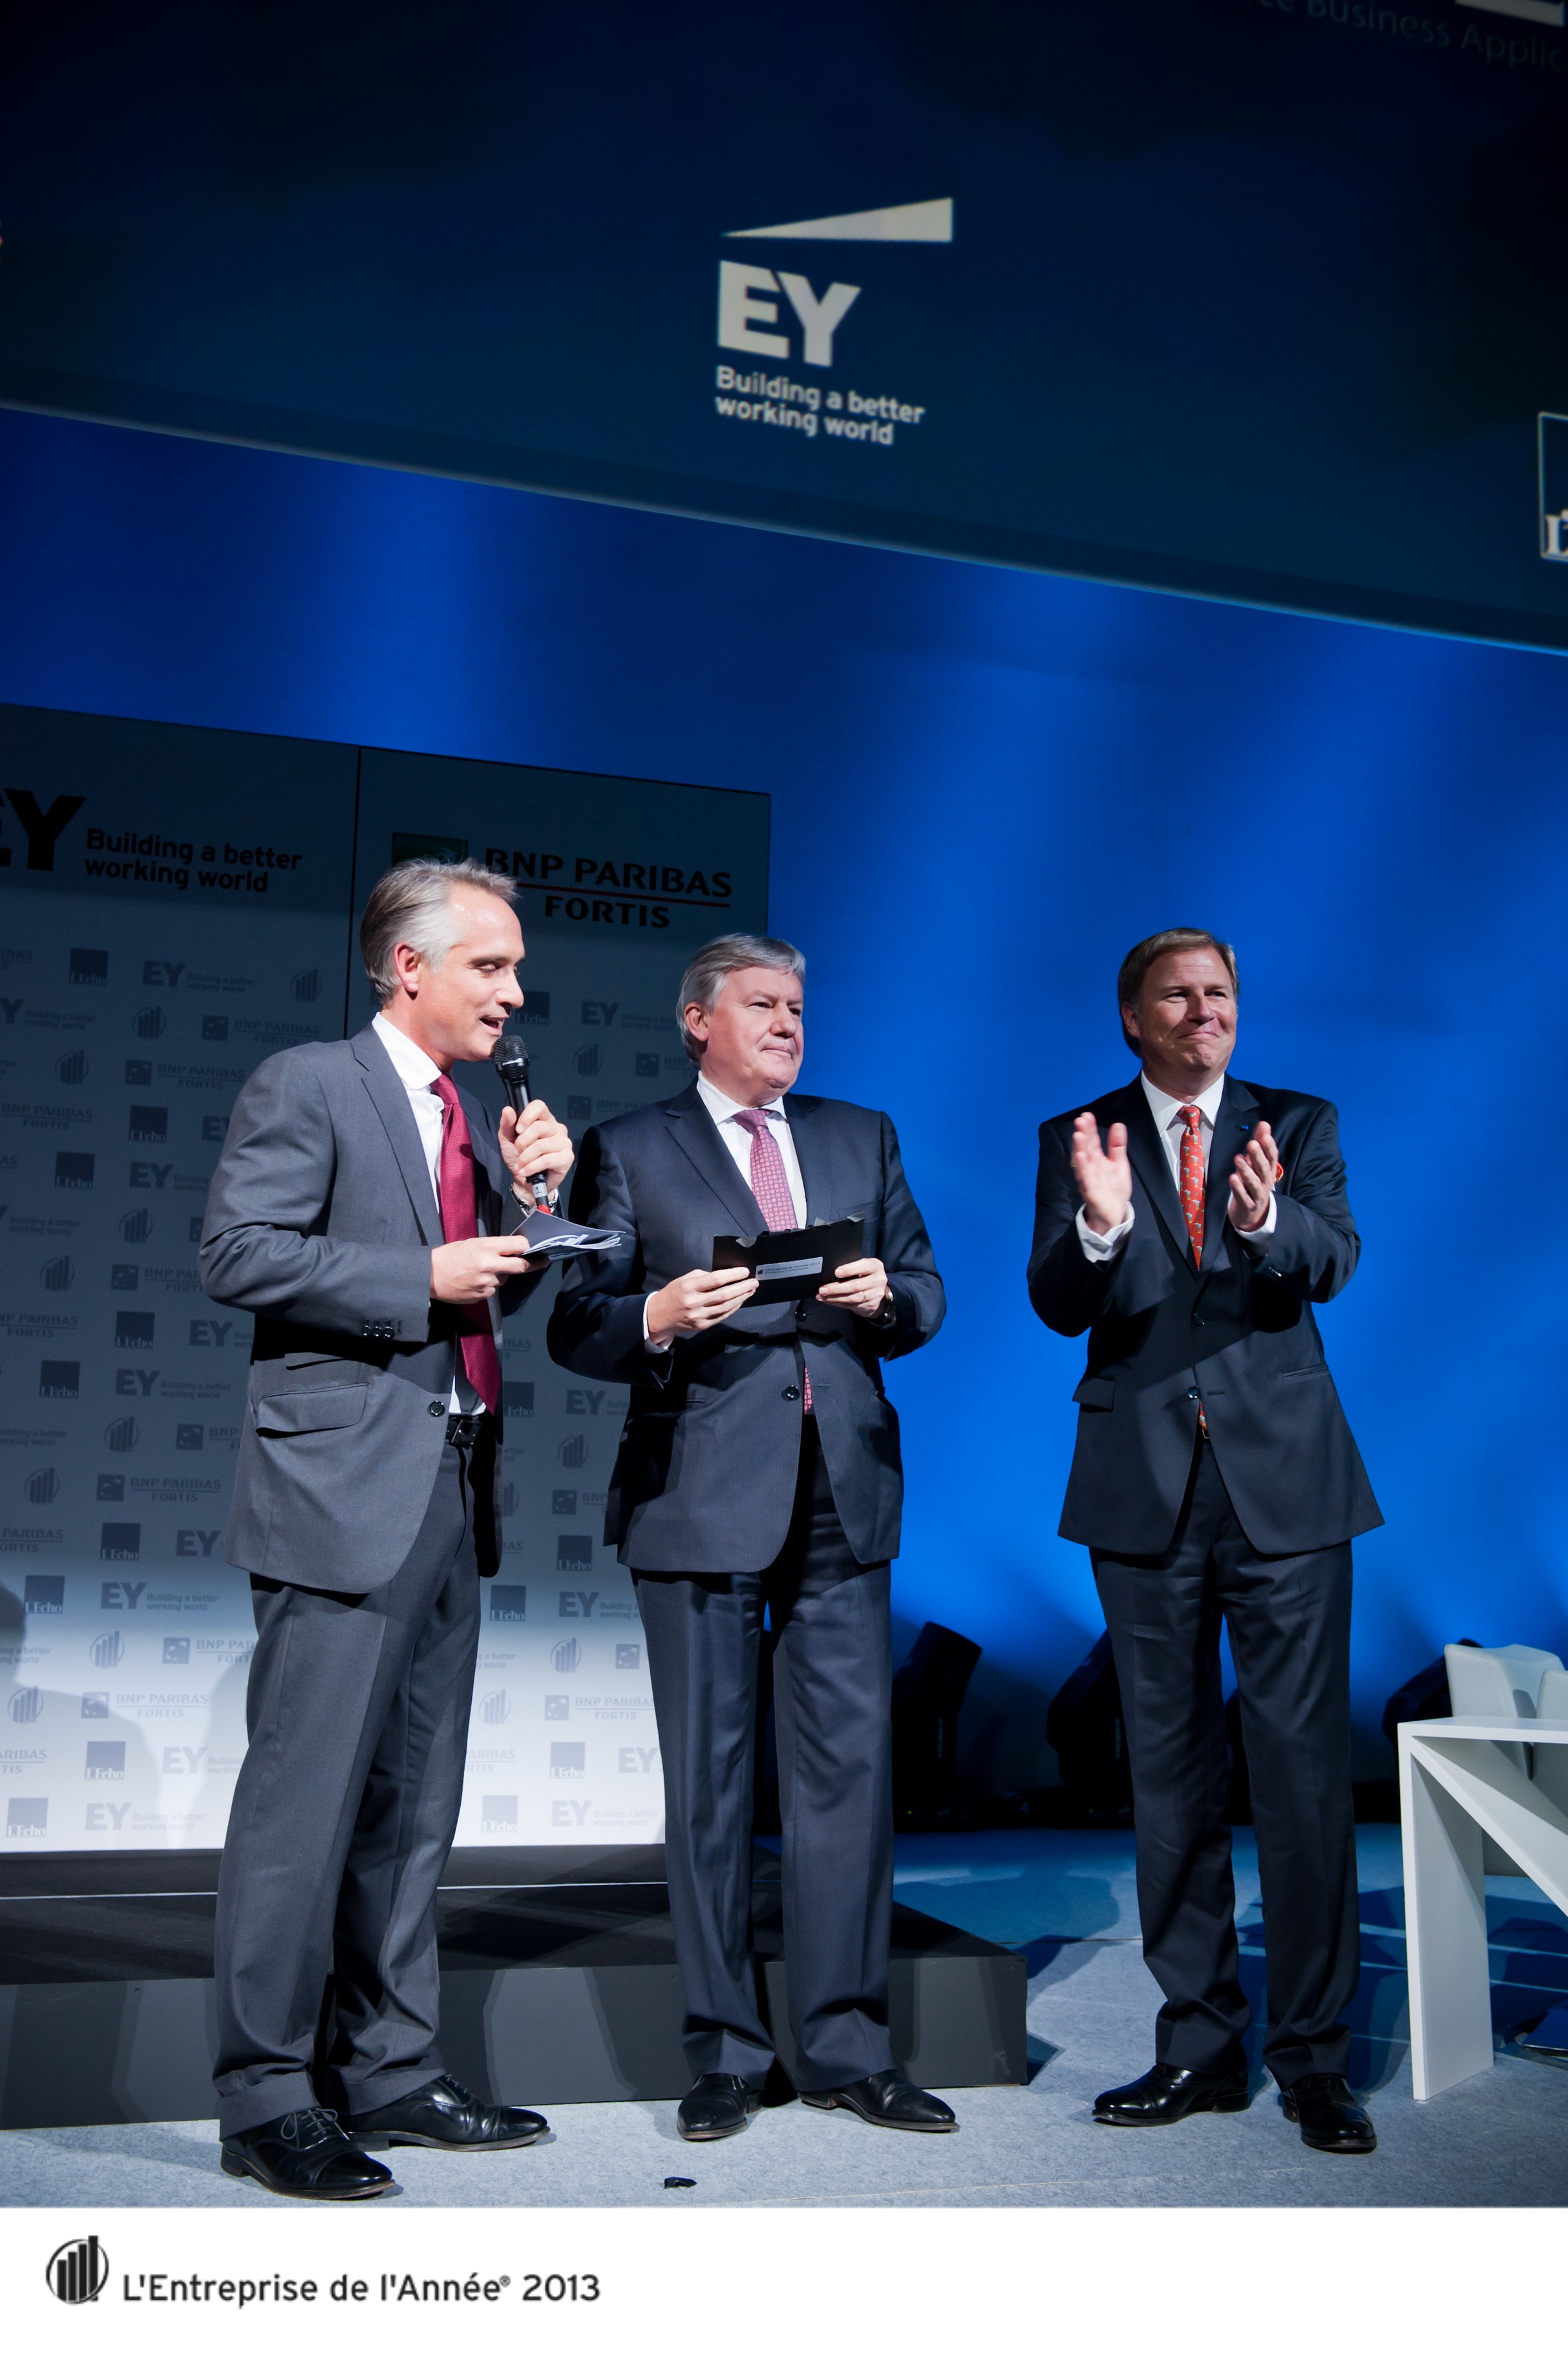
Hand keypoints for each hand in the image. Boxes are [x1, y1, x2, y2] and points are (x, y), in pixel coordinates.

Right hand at [430, 1234, 542, 1301]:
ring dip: (499, 1275)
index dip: (527, 1246)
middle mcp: (490, 1265)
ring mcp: (487, 1283)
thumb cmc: (449, 1256)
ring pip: (504, 1279)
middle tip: (540, 1262)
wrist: (429, 1276)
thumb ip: (493, 1246)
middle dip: (531, 1264)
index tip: (531, 1248)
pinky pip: (492, 1290)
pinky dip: (488, 1286)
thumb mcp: (471, 1243)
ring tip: (480, 1271)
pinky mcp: (483, 1296)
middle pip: (522, 1266)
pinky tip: (474, 1281)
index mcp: (486, 1247)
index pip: (519, 1245)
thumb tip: (512, 1251)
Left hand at [499, 1099, 573, 1198]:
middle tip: (517, 1152)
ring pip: (541, 1145)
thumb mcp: (508, 1140)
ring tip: (520, 1165)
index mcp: (544, 1119)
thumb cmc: (519, 1158)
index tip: (518, 1130)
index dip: (527, 1116)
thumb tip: (507, 1110)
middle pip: (538, 1127)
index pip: (539, 1106)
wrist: (526, 1181)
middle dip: (522, 1143)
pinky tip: (526, 1171)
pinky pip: (547, 1160)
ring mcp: (564, 1142)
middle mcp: (557, 1128)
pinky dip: (532, 1167)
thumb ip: (507, 1124)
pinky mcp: (567, 1158)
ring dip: (525, 1157)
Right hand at [645, 1266, 758, 1345]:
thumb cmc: (674, 1293)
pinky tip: (741, 1301)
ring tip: (751, 1290)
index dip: (733, 1275)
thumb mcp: (685, 1279)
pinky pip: (722, 1316)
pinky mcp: (702, 1326)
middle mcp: (694, 1302)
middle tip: (754, 1282)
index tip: (745, 1271)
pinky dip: (734, 1308)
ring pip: (726, 1307)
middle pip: (724, 1294)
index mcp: (688, 1287)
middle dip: (742, 1287)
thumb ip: (703, 1277)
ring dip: (741, 1298)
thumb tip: (725, 1276)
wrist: (660, 1316)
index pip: (715, 1279)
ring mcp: (698, 1316)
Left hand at [816, 1256, 891, 1319]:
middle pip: (856, 1285)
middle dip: (836, 1288)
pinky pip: (851, 1305)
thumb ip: (851, 1267)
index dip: (850, 1269)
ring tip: (822, 1296)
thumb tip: (829, 1270)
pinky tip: (828, 1300)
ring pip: (853, 1298)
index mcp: (875, 1266)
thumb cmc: (865, 1274)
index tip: (836, 1272)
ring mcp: (875, 1294)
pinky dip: (837, 1303)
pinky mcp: (870, 1305)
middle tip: (822, 1289)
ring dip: (835, 1297)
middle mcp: (878, 1280)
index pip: (864, 1267)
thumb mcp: (862, 1266)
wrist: (877, 1290)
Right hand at [1070, 1110, 1132, 1235]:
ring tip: (1077, 1135)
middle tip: (1080, 1120)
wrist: (1113, 1213)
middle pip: (1085, 1149)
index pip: (1092, 1141)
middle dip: (1083, 1135)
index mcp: (1096, 1159)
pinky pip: (1086, 1180)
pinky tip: (1081, 1157)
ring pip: (1083, 1163)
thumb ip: (1117, 1145)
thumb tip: (1118, 1124)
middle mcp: (1090, 1168)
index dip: (1089, 1129)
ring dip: (1079, 1149)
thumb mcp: (1119, 1163)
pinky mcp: (1091, 1193)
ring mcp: (1089, 1180)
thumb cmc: (1113, 1188)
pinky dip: (1083, 1169)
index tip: (1086, 1115)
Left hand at [1229, 1119, 1281, 1233]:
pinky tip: (1232, 1178)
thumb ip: (1260, 1143)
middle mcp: (1266, 1182)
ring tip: (1238, 1158)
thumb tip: (1264, 1123)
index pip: (1272, 1158)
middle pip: (1263, 1169)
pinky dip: (1238, 1187)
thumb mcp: (1258, 1163)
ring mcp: (1257, 1195)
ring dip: (1246, 1171)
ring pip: (1254, 1183)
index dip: (1269, 1147)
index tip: (1265, 1136)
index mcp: (1269, 1171)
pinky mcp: (1247, 1205)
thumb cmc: (1254, 1183)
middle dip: (1258, 1156)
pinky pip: (1243, 1196)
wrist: (1252, 1214)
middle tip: (1251, 1144)